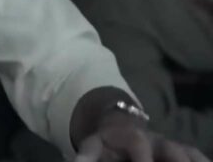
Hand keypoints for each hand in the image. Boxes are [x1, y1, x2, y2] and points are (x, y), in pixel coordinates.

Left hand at [74, 122, 209, 161]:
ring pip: (189, 154)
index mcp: (134, 137)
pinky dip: (202, 161)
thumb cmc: (106, 143)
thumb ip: (86, 156)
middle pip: (174, 151)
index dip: (144, 160)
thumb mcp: (92, 146)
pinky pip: (197, 156)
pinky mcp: (184, 153)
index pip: (141, 146)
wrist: (120, 129)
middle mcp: (158, 140)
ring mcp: (173, 146)